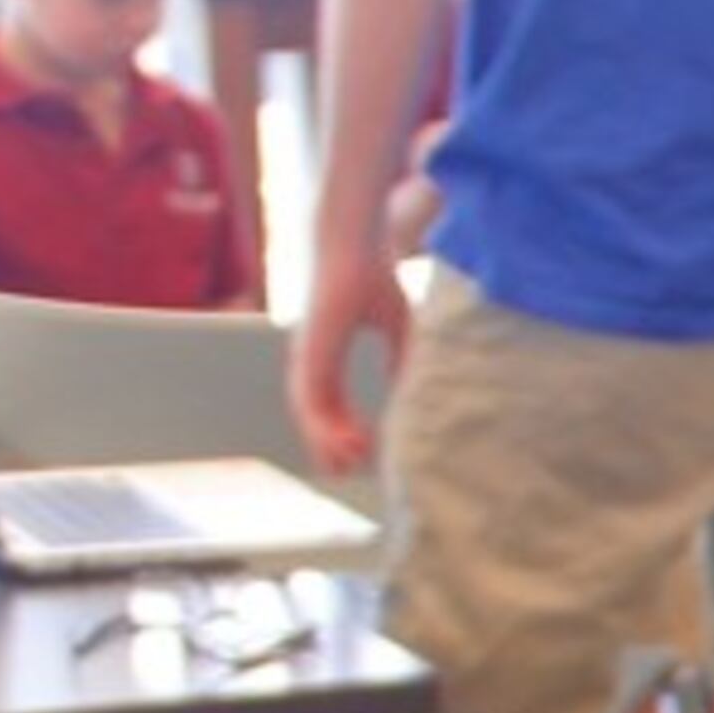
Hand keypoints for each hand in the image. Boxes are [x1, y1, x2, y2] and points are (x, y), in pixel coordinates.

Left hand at [290, 247, 412, 474]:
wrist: (357, 241)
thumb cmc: (376, 274)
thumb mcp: (398, 326)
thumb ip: (400, 358)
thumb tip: (406, 388)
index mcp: (325, 348)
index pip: (328, 397)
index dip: (342, 424)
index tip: (361, 449)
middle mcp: (310, 355)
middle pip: (313, 411)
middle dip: (328, 443)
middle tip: (346, 471)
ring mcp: (307, 354)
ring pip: (311, 411)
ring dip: (328, 442)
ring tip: (350, 466)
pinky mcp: (311, 351)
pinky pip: (314, 399)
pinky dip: (327, 426)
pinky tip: (348, 444)